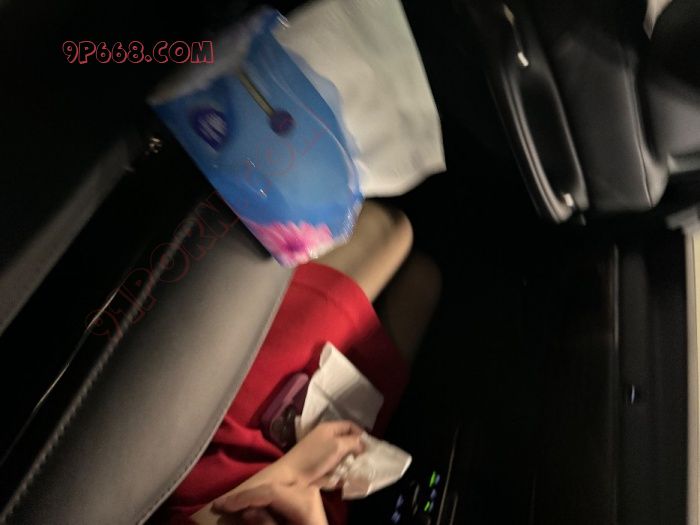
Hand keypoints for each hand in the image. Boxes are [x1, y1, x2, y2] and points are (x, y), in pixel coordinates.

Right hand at [213, 483, 327, 524]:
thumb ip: (266, 524)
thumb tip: (247, 512)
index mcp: (303, 503)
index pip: (270, 492)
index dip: (245, 497)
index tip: (222, 505)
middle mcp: (307, 491)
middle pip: (271, 488)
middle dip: (246, 496)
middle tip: (221, 505)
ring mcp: (308, 492)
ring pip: (274, 488)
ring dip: (254, 496)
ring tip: (231, 504)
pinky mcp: (306, 496)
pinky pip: (281, 493)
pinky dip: (265, 499)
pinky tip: (250, 505)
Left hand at [276, 420, 364, 486]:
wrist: (291, 476)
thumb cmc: (314, 457)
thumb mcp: (337, 446)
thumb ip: (353, 442)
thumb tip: (364, 444)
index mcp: (329, 428)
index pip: (350, 425)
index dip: (361, 434)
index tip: (369, 447)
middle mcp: (326, 437)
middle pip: (347, 440)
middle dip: (356, 450)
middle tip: (363, 460)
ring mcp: (322, 452)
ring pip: (342, 455)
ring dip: (349, 463)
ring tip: (354, 470)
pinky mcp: (319, 466)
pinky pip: (335, 466)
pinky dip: (340, 471)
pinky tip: (344, 478)